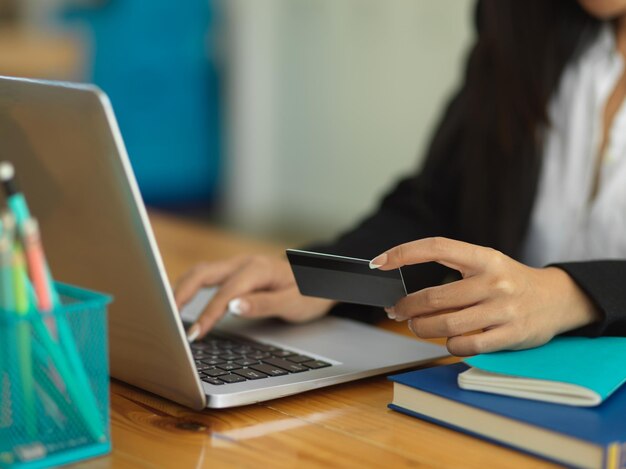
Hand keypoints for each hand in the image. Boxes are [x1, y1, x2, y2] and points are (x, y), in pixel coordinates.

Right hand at [175, 254, 335, 340]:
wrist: (320, 279)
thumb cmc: (308, 293)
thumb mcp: (292, 303)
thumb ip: (263, 305)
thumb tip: (233, 307)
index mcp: (257, 269)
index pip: (225, 293)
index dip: (207, 314)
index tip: (193, 335)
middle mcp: (244, 262)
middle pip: (202, 273)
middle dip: (180, 294)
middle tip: (164, 319)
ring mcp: (238, 265)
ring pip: (201, 272)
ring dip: (181, 289)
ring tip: (165, 312)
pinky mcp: (235, 271)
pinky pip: (206, 276)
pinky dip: (190, 287)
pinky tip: (180, 301)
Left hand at [370, 237, 600, 355]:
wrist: (556, 299)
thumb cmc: (510, 281)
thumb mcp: (486, 264)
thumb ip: (452, 271)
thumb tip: (407, 292)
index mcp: (484, 257)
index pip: (437, 246)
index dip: (404, 252)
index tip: (380, 262)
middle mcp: (494, 281)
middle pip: (434, 297)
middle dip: (407, 307)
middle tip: (396, 311)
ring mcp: (503, 309)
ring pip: (445, 325)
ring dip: (421, 328)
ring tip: (416, 326)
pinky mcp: (510, 335)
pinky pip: (465, 345)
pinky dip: (449, 345)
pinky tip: (447, 339)